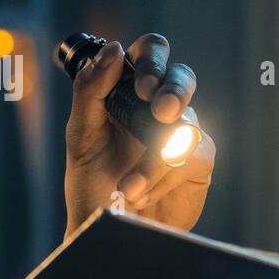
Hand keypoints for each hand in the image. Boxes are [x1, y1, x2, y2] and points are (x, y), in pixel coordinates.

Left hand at [62, 33, 215, 240]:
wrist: (105, 228)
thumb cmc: (91, 180)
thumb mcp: (81, 136)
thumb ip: (90, 90)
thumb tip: (113, 49)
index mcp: (129, 90)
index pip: (150, 52)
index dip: (152, 59)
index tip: (143, 84)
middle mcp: (158, 106)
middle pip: (181, 76)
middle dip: (174, 90)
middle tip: (162, 112)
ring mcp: (181, 132)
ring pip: (185, 123)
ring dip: (155, 158)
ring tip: (128, 186)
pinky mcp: (197, 161)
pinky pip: (193, 155)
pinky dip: (163, 176)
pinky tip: (141, 192)